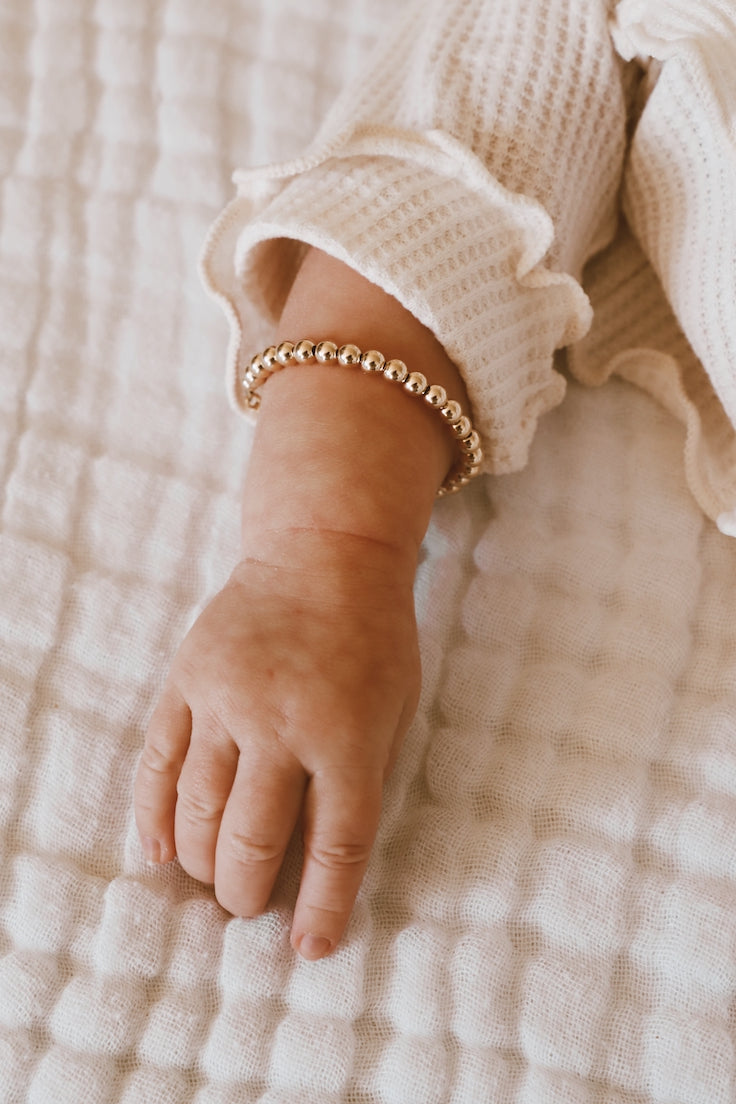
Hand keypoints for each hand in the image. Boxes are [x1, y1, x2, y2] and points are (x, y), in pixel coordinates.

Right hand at [134, 529, 420, 957]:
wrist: (323, 555)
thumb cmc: (374, 639)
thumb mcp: (397, 710)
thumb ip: (364, 780)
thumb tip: (322, 860)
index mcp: (348, 736)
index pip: (335, 844)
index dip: (322, 906)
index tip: (309, 948)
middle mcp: (283, 723)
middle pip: (254, 838)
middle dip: (246, 892)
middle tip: (248, 907)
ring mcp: (227, 700)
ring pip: (198, 810)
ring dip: (203, 862)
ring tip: (214, 882)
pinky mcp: (188, 680)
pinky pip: (158, 762)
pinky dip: (155, 816)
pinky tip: (162, 851)